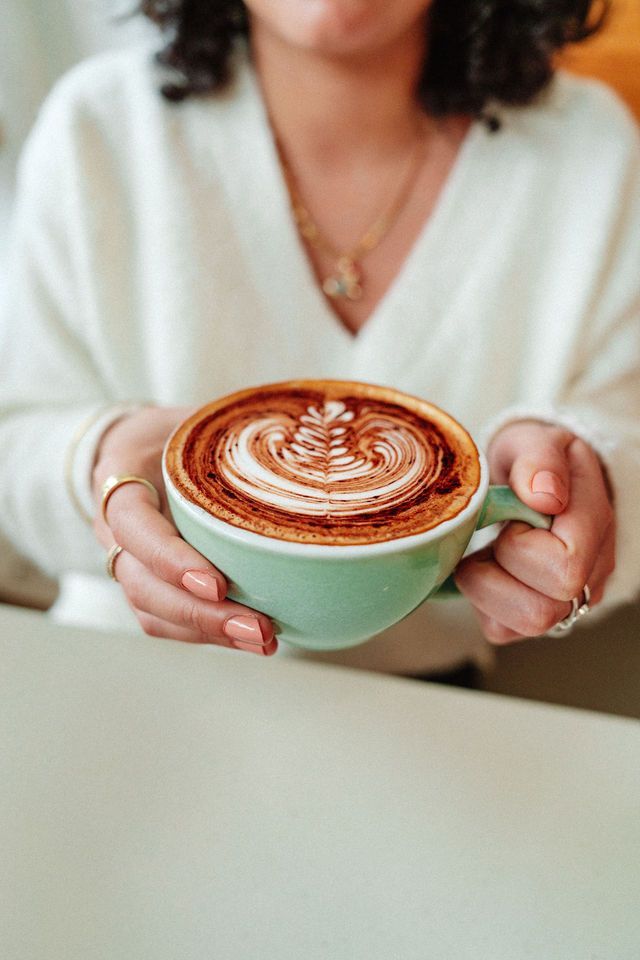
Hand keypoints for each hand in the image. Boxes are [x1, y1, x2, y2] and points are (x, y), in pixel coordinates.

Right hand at [92, 406, 277, 654]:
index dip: (169, 558)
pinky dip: (207, 634)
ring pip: (153, 612)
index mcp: (120, 480)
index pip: (134, 526)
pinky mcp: (147, 584)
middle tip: (258, 628)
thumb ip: (232, 429)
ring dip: (208, 634)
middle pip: (143, 586)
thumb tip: (307, 436)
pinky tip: (251, 638)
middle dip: (200, 615)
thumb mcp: (192, 417)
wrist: (133, 448)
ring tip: (264, 641)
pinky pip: (167, 620)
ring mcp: (128, 561)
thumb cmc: (171, 432)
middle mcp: (113, 529)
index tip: (217, 582)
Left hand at [454, 421, 614, 643]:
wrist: (532, 479)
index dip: (521, 545)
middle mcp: (590, 572)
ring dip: (487, 590)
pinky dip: (482, 601)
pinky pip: (502, 629)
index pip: (565, 566)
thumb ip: (539, 459)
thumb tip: (544, 496)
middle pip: (542, 610)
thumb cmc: (532, 462)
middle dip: (498, 573)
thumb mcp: (533, 441)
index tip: (510, 516)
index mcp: (594, 524)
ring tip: (486, 553)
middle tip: (493, 537)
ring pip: (523, 626)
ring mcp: (567, 600)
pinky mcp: (535, 615)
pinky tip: (488, 569)